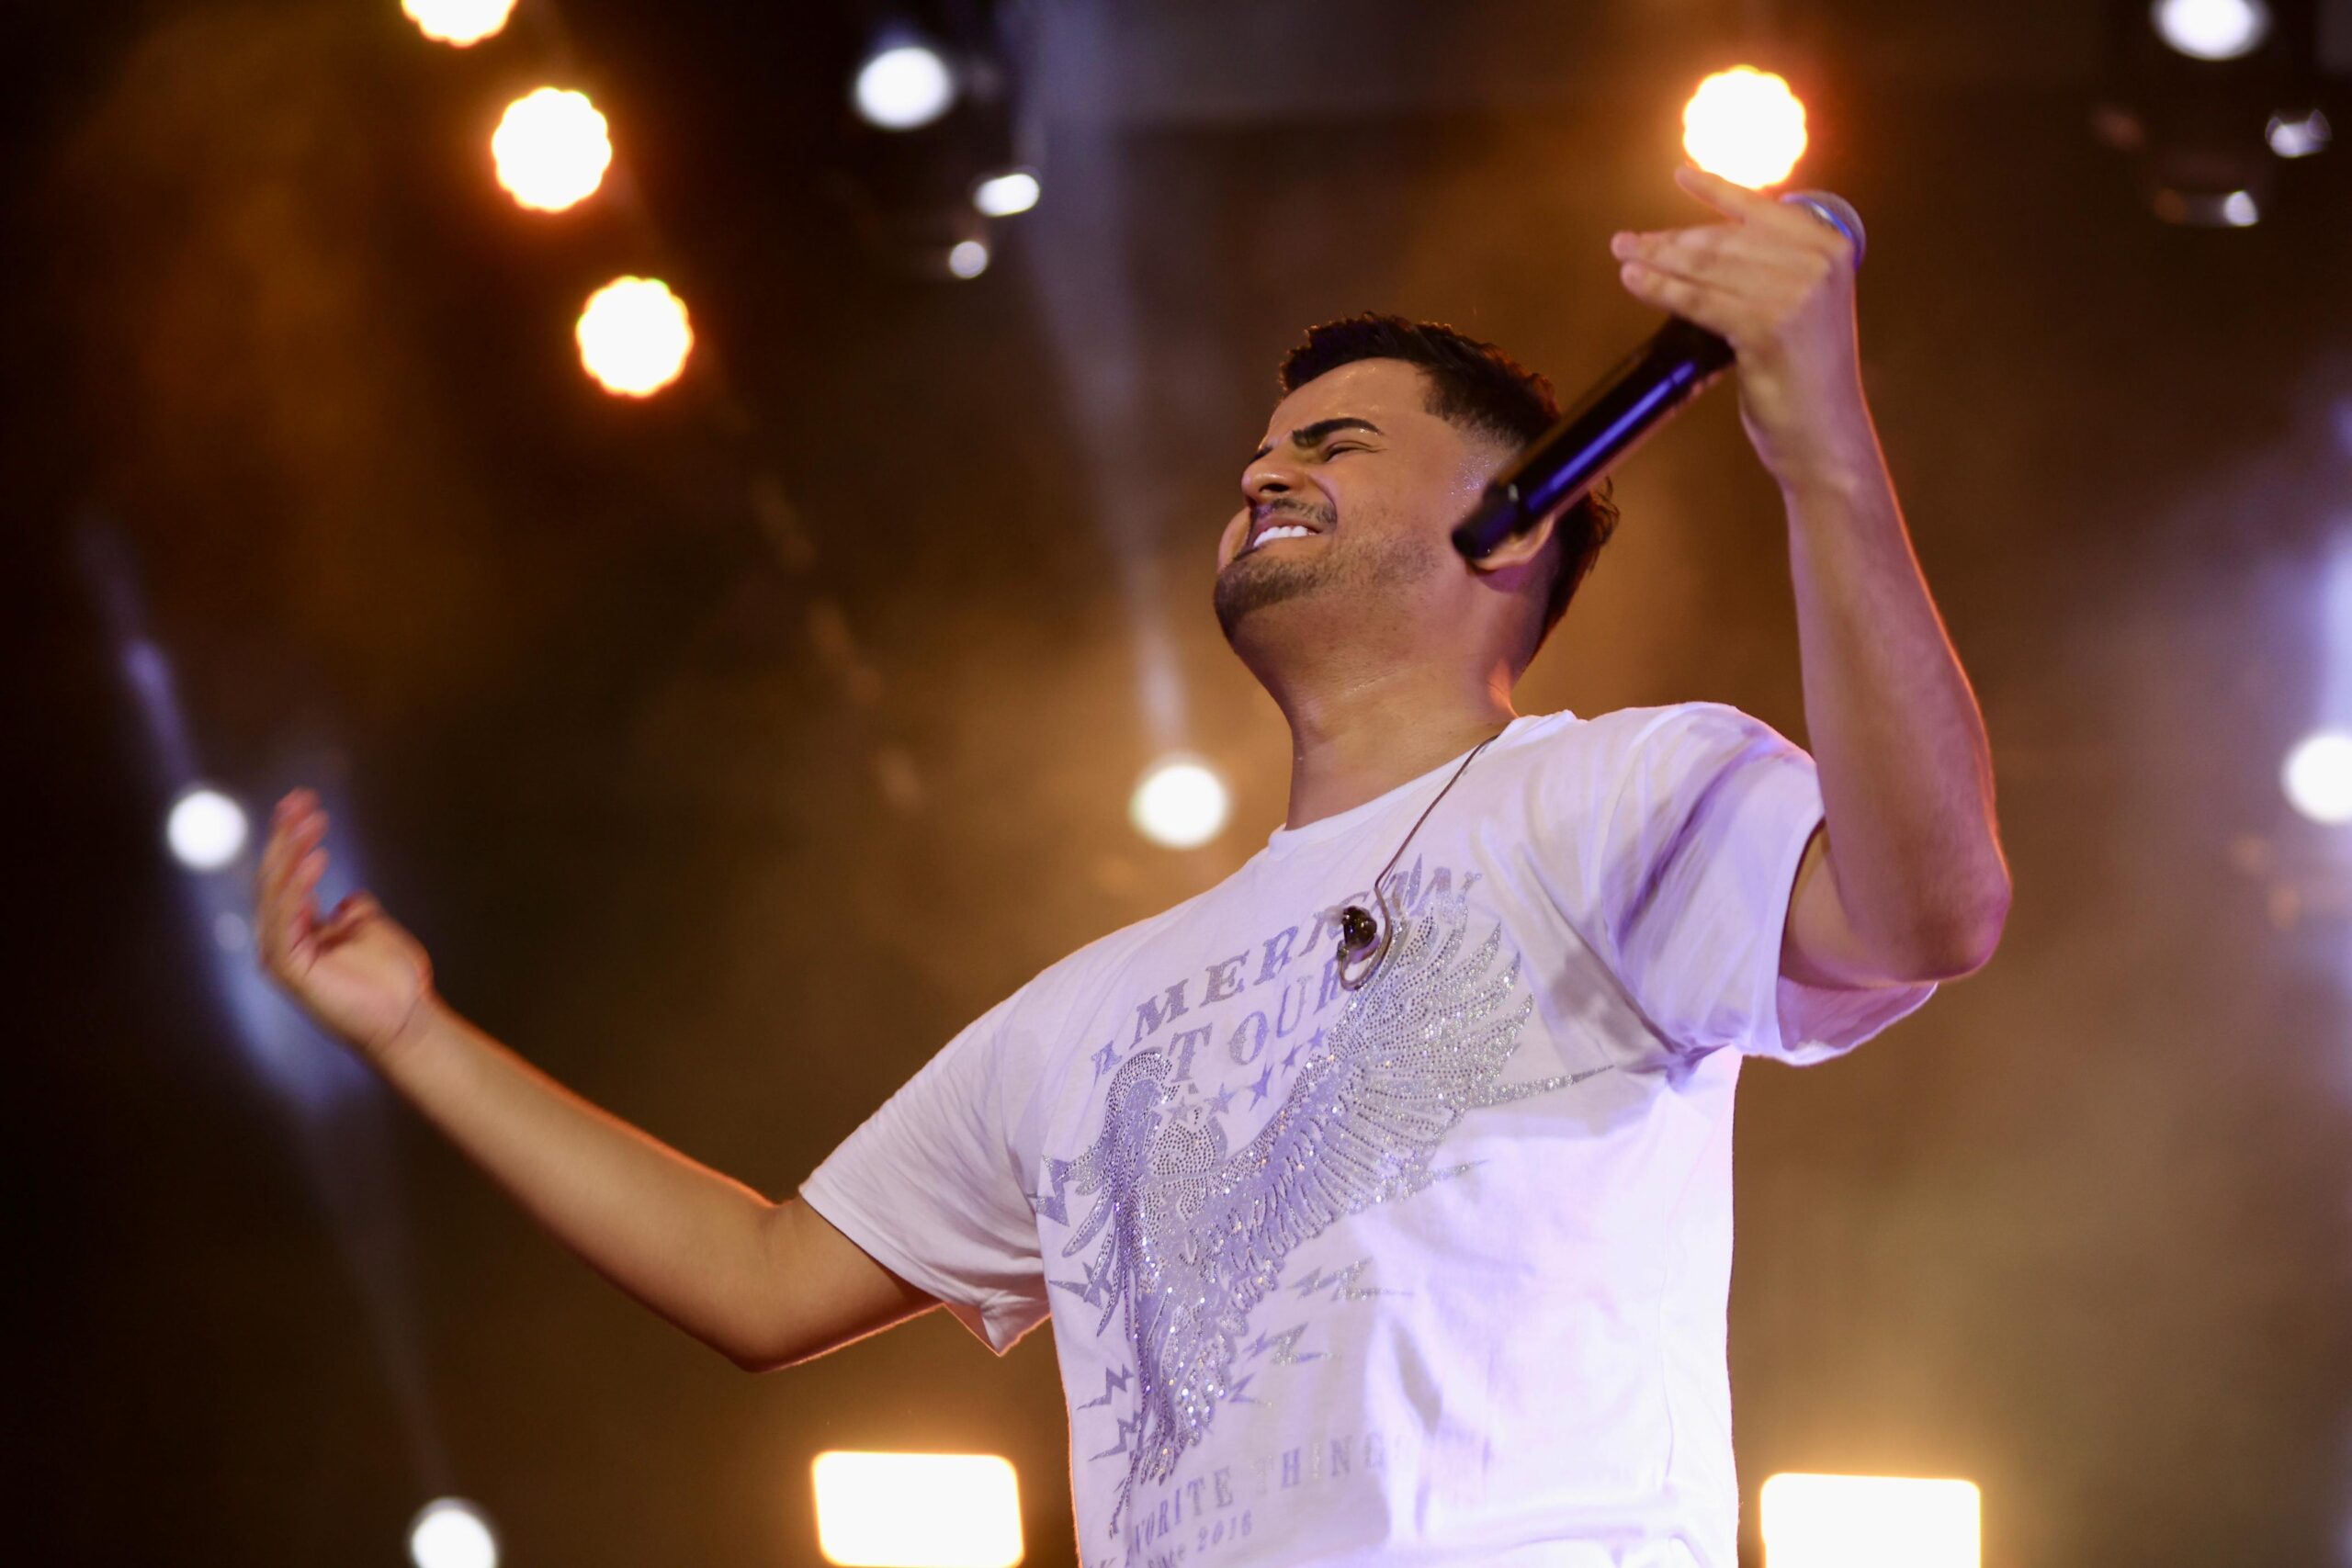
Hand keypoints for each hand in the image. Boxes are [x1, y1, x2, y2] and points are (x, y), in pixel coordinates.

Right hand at [255, 789, 439, 1063]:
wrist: (406, 1020)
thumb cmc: (392, 981)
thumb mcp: (371, 929)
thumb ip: (353, 912)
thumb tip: (347, 897)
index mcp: (299, 929)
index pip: (287, 873)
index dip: (291, 837)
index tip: (303, 801)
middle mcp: (284, 939)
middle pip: (275, 877)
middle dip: (286, 836)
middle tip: (300, 801)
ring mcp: (282, 955)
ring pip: (276, 893)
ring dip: (291, 853)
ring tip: (310, 822)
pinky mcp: (289, 969)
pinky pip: (285, 921)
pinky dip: (296, 889)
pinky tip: (315, 859)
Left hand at [1609, 164, 1873, 489]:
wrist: (1824, 433)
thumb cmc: (1804, 373)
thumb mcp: (1803, 305)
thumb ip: (1773, 266)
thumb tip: (1707, 240)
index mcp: (1831, 245)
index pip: (1761, 209)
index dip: (1717, 189)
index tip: (1681, 175)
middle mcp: (1818, 262)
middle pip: (1726, 239)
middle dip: (1670, 238)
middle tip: (1626, 239)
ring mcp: (1796, 293)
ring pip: (1708, 267)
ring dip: (1657, 259)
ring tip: (1623, 255)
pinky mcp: (1767, 326)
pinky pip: (1699, 301)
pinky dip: (1662, 289)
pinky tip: (1635, 280)